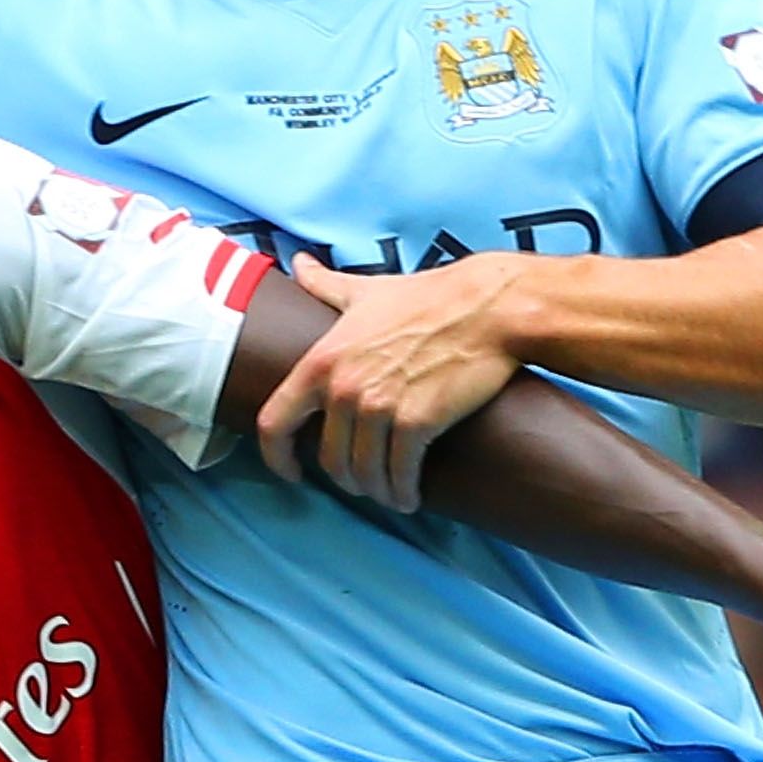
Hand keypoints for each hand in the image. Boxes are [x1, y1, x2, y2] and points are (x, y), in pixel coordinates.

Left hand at [256, 253, 532, 510]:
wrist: (487, 308)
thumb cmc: (428, 299)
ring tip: (390, 493)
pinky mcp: (417, 423)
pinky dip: (403, 493)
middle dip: (346, 477)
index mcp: (322, 361)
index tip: (290, 472)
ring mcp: (379, 407)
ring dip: (377, 491)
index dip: (276, 456)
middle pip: (328, 460)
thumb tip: (298, 265)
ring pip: (363, 474)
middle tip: (365, 479)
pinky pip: (399, 475)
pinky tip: (409, 496)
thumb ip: (325, 286)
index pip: (275, 423)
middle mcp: (343, 388)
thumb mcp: (366, 291)